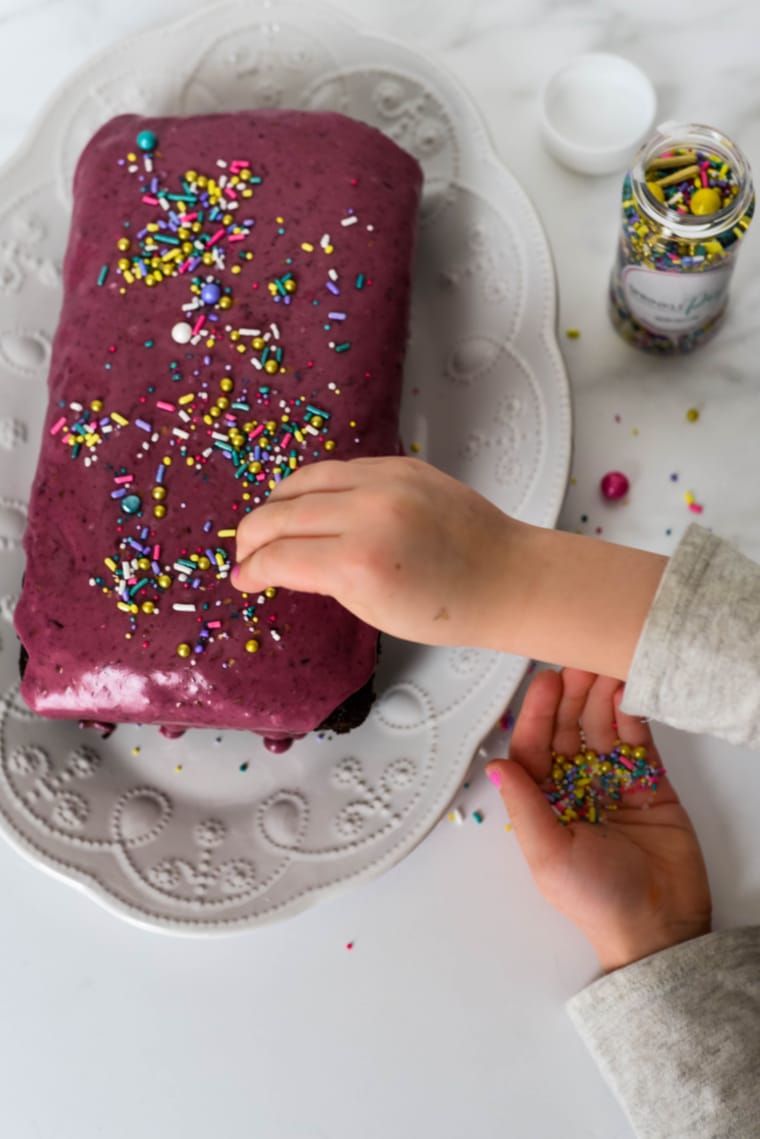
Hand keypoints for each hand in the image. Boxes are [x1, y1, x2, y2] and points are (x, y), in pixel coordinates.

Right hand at [233, 456, 521, 647]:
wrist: (504, 576)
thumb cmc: (446, 608)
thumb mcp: (371, 609)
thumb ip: (322, 579)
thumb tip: (281, 562)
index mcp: (359, 562)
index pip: (281, 557)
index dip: (252, 570)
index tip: (243, 579)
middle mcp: (368, 513)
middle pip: (283, 513)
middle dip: (253, 535)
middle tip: (244, 553)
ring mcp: (386, 481)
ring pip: (305, 479)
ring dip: (277, 503)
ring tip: (269, 525)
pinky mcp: (400, 464)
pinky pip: (339, 469)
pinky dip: (314, 487)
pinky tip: (308, 505)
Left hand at [487, 668, 711, 972]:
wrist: (660, 926)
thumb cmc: (596, 900)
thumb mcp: (549, 855)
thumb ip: (525, 806)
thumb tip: (495, 765)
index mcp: (545, 801)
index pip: (536, 746)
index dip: (539, 712)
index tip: (546, 681)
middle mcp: (576, 786)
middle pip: (569, 729)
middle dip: (572, 696)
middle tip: (580, 663)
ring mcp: (613, 782)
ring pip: (602, 728)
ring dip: (602, 698)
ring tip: (606, 668)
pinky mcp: (649, 783)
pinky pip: (638, 741)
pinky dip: (633, 715)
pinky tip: (628, 692)